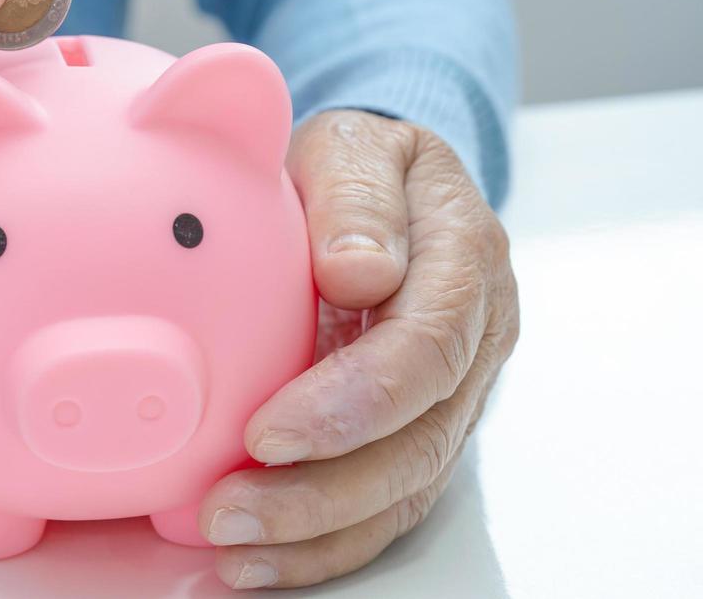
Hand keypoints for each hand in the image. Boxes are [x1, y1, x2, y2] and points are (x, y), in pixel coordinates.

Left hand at [199, 110, 518, 587]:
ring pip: (403, 486)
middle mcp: (473, 340)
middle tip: (229, 507)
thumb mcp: (353, 145)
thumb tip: (360, 269)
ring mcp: (451, 395)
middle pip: (420, 440)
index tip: (270, 430)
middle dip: (325, 489)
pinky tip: (254, 560)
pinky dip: (321, 541)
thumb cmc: (355, 166)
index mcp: (465, 260)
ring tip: (232, 546)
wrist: (379, 186)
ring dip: (316, 529)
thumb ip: (356, 196)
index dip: (356, 399)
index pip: (428, 345)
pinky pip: (382, 502)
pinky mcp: (414, 430)